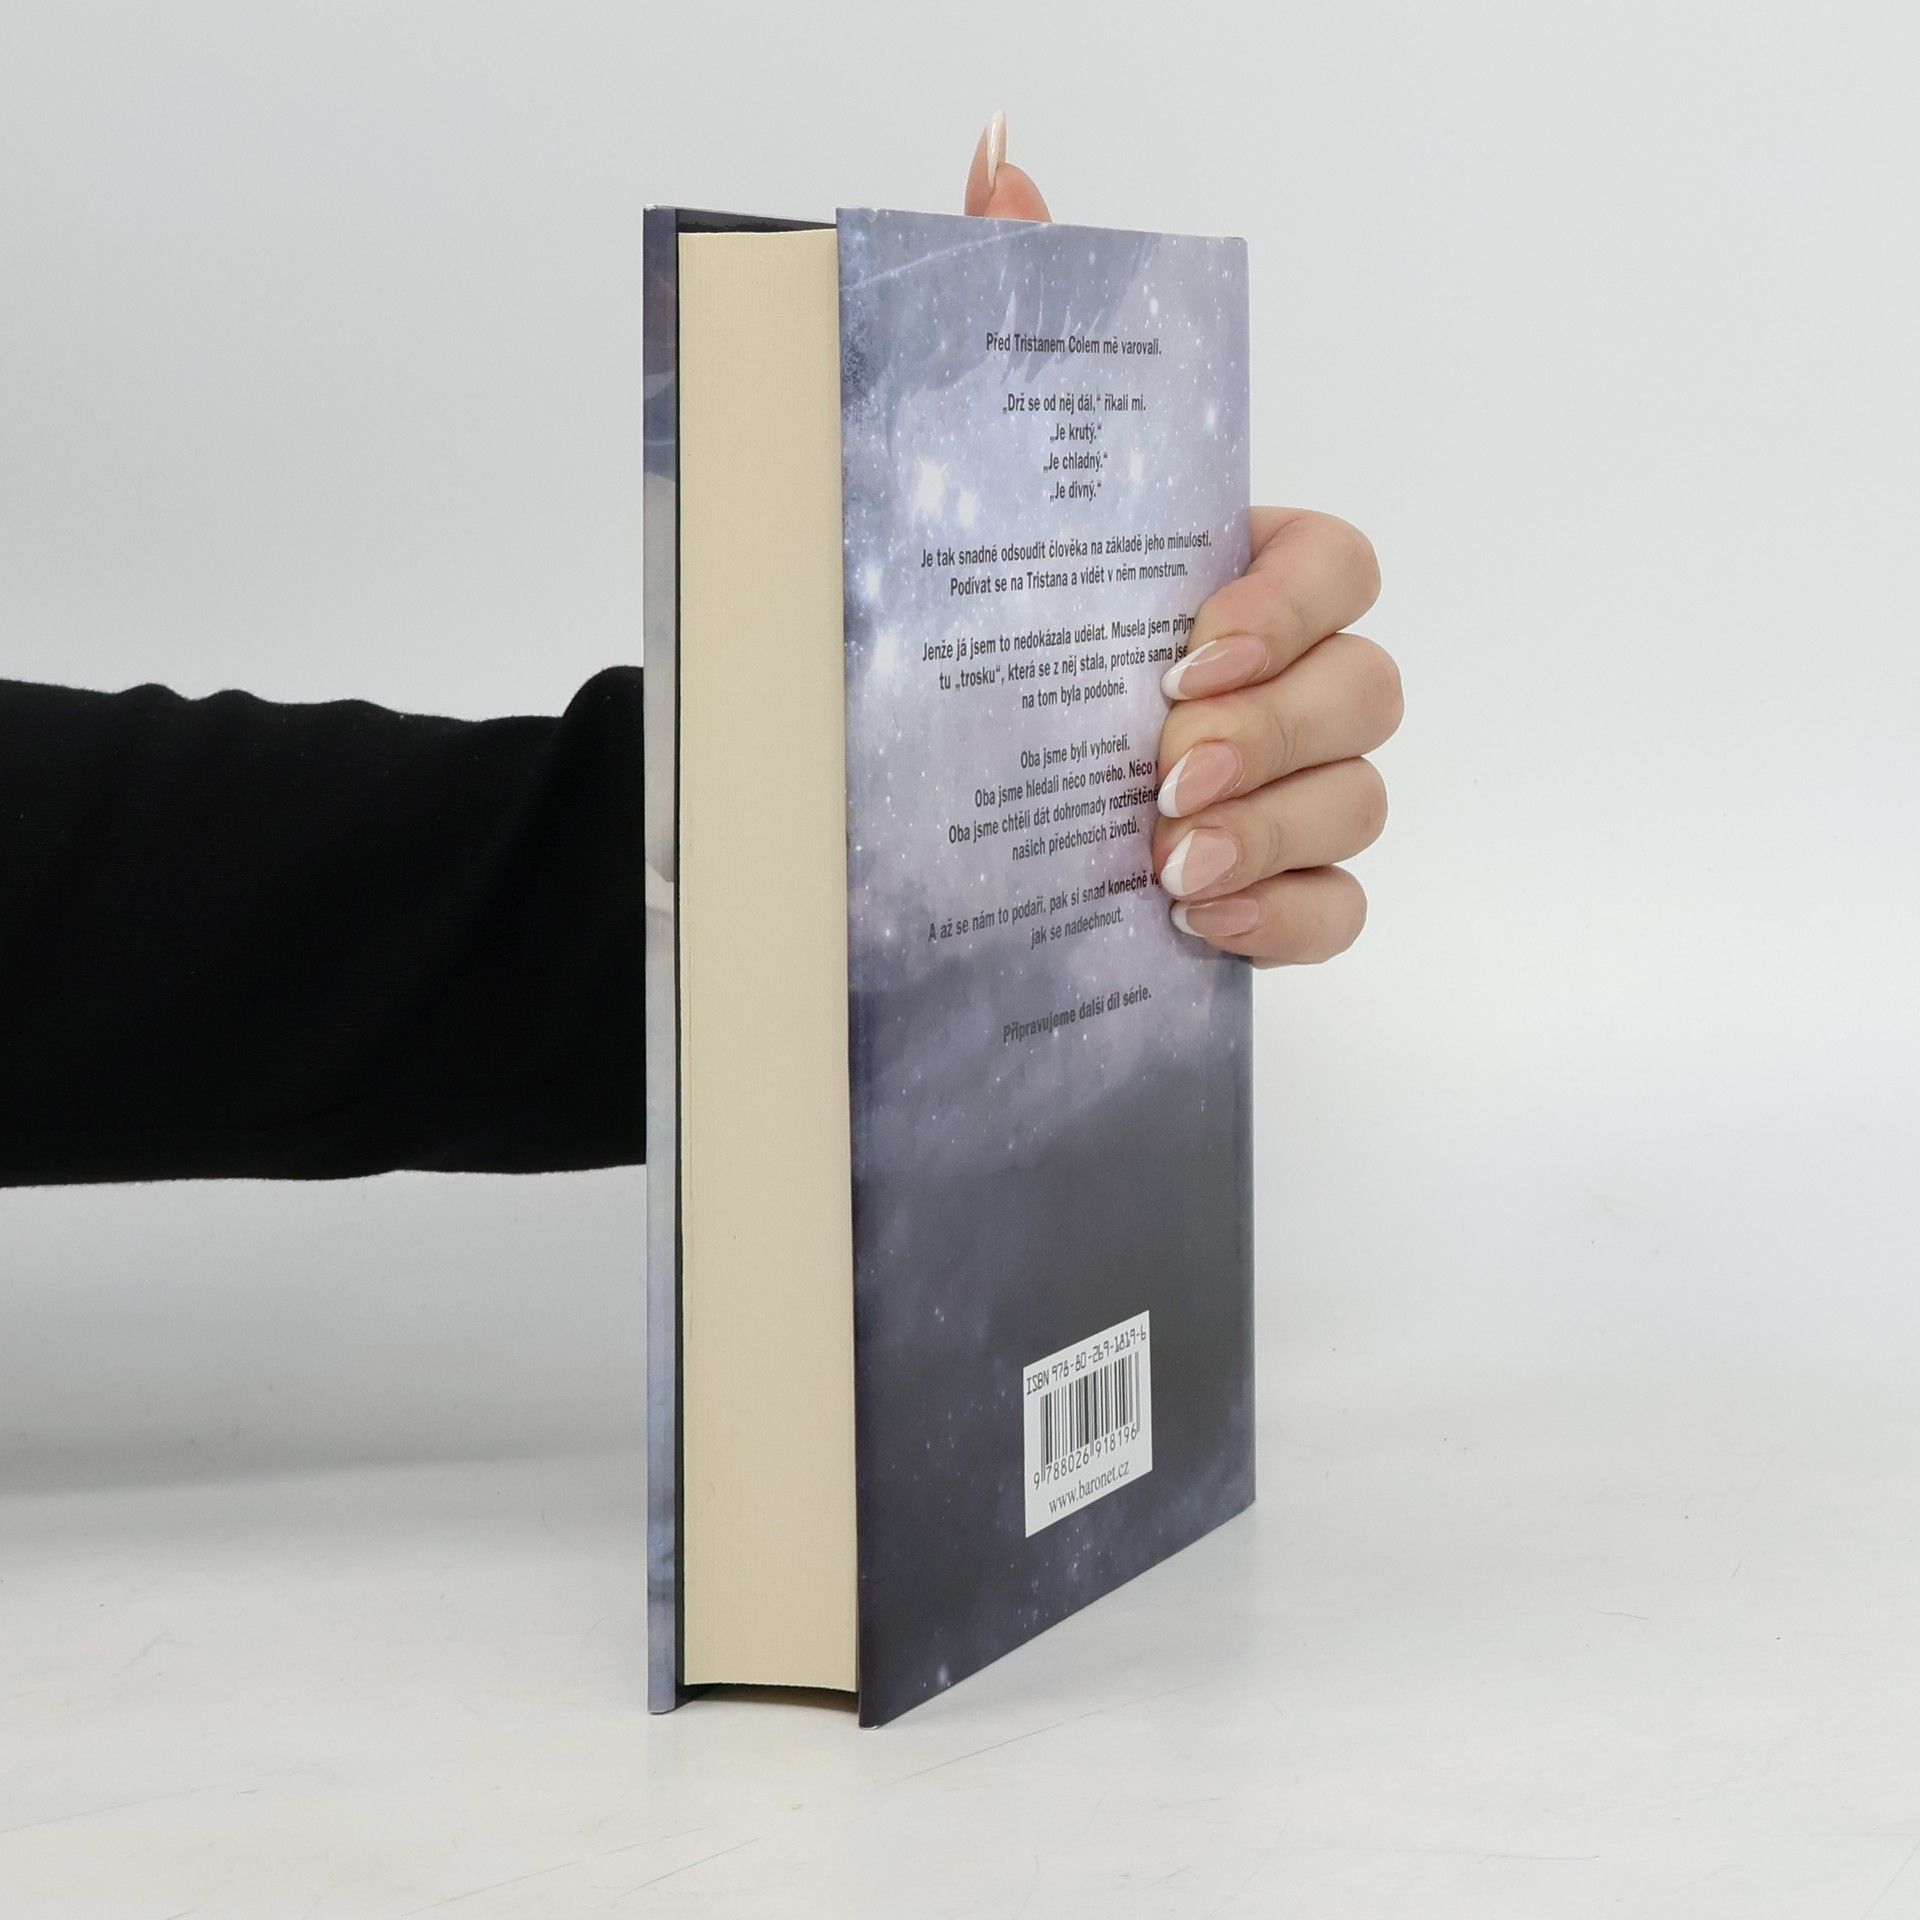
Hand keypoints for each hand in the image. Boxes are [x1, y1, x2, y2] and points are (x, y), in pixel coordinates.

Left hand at [964, 116, 1400, 966]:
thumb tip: (1004, 160)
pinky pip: (1342, 908)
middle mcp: (1287, 678)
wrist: (920, 797)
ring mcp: (1292, 788)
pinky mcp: (1276, 890)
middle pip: (1367, 687)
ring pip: (1364, 799)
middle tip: (1164, 771)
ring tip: (1164, 864)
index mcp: (1239, 575)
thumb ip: (1018, 315)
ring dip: (1276, 830)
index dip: (1286, 607)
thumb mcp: (982, 479)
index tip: (1187, 652)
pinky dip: (1292, 920)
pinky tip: (1204, 926)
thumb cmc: (987, 629)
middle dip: (1274, 731)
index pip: (1338, 563)